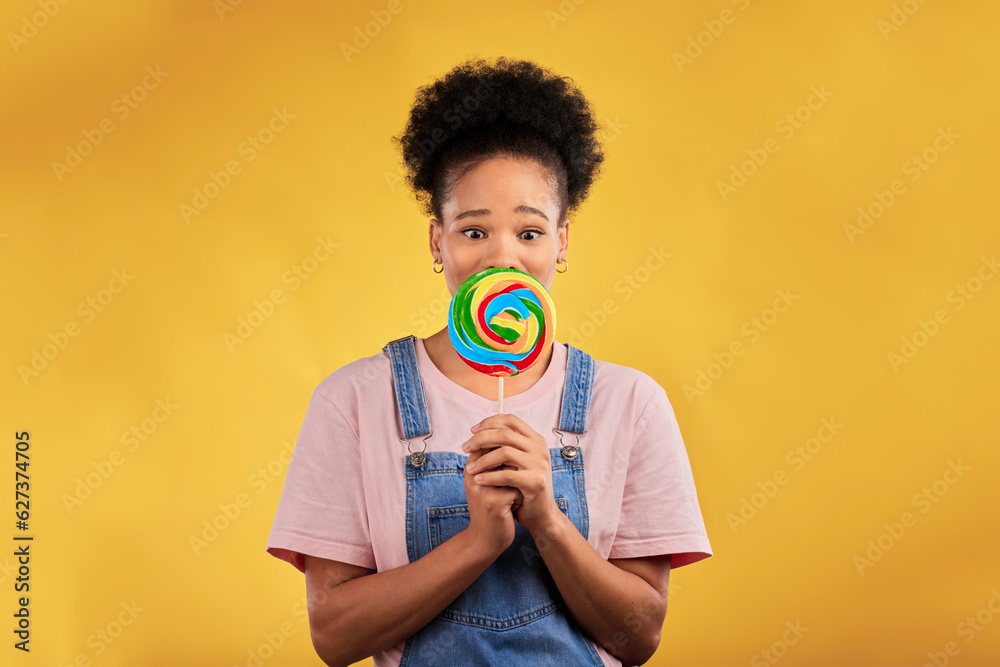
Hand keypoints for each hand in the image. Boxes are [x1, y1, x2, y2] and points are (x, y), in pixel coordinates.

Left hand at [461, 414, 561, 533]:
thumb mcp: (517, 462)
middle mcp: (540, 448)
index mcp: (535, 440)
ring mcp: (539, 464)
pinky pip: (507, 475)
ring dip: (483, 460)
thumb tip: (478, 432)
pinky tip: (478, 480)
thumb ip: (505, 446)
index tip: (472, 431)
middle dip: (481, 439)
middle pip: (505, 434)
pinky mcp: (536, 481)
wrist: (541, 514)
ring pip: (504, 452)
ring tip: (470, 469)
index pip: (510, 420)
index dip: (489, 422)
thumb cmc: (524, 487)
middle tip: (466, 448)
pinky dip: (489, 477)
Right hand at [462, 446, 519, 557]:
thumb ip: (492, 462)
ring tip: (509, 498)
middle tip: (508, 489)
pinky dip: (519, 499)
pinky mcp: (495, 502)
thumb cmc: (490, 508)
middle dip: (513, 473)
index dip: (507, 459)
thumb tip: (512, 439)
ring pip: (514, 473)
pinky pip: (518, 490)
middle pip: (504, 457)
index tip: (506, 477)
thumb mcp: (485, 482)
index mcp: (470, 468)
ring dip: (517, 485)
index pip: (492, 446)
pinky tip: (511, 509)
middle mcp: (473, 475)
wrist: (484, 540)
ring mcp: (483, 489)